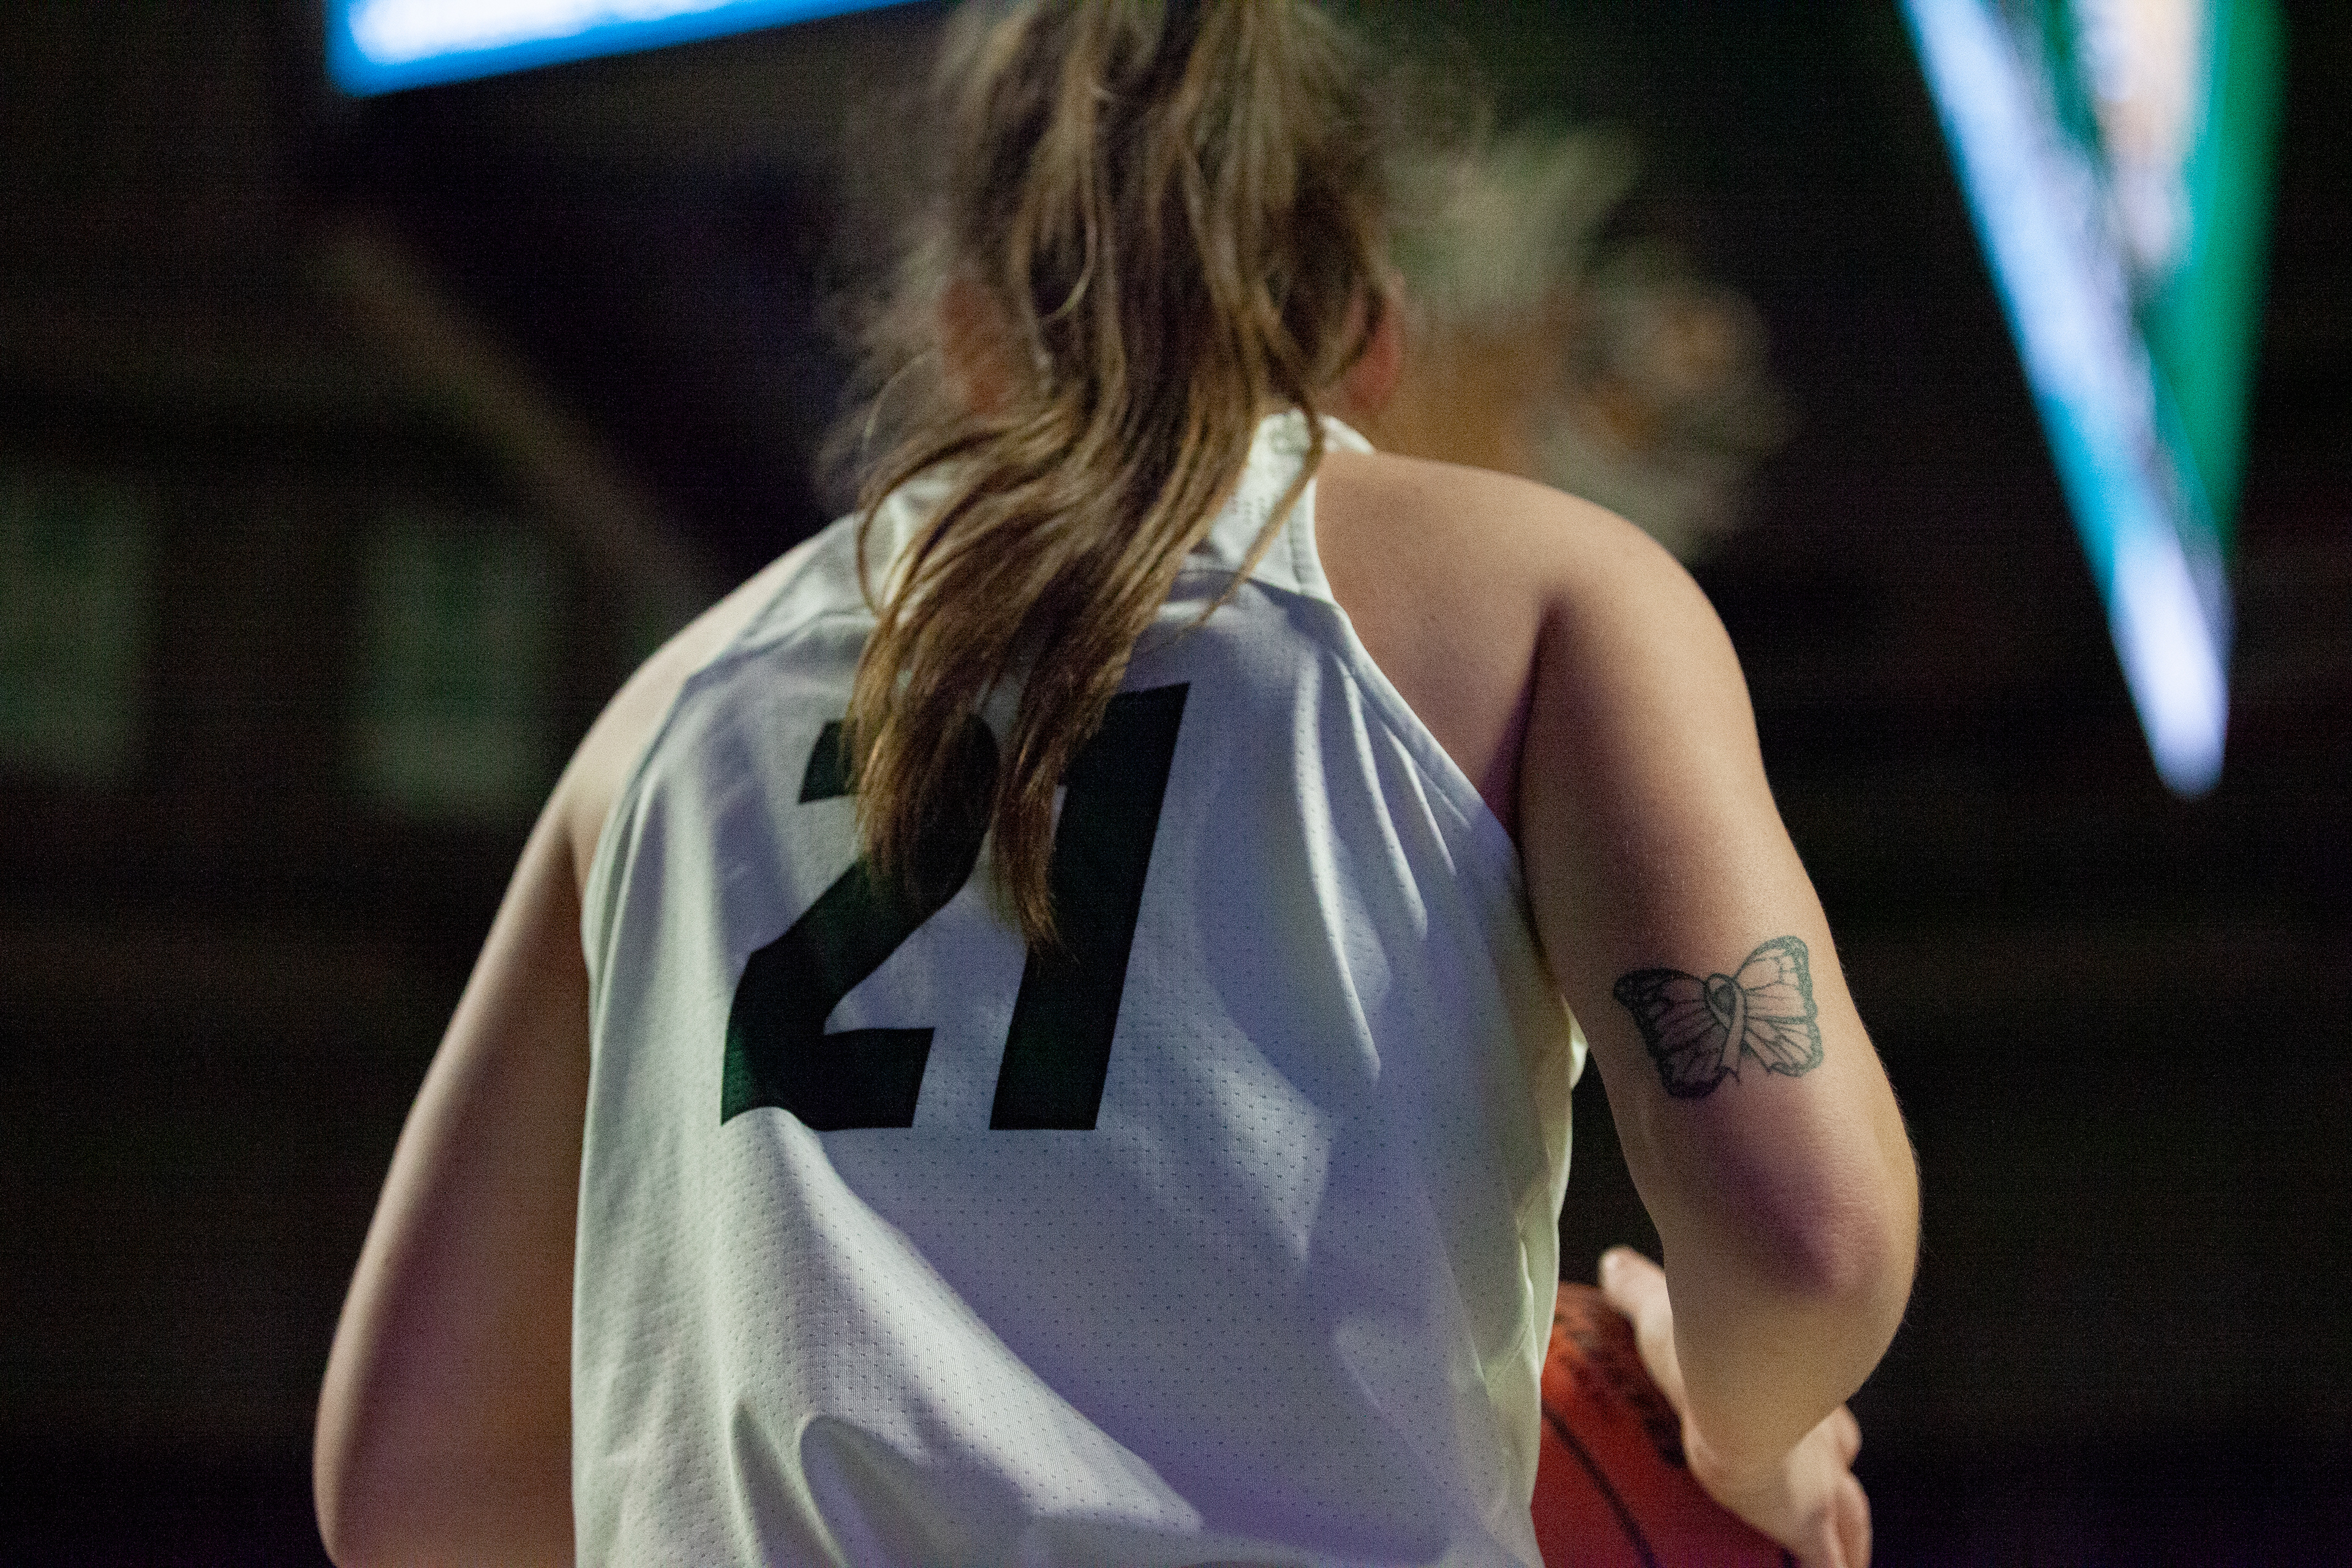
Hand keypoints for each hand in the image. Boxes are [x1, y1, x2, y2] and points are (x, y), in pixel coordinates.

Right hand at [1598, 1247, 1871, 1567]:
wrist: (1758, 1351)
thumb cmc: (1715, 1321)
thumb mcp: (1664, 1306)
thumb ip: (1641, 1287)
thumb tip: (1615, 1262)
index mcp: (1799, 1389)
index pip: (1822, 1424)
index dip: (1819, 1442)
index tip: (1808, 1451)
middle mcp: (1823, 1438)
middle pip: (1845, 1483)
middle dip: (1838, 1503)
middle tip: (1820, 1524)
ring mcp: (1822, 1483)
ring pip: (1850, 1530)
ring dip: (1842, 1548)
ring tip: (1825, 1565)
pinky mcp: (1810, 1520)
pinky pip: (1826, 1567)